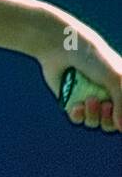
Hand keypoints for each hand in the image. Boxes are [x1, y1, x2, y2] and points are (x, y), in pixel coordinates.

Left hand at [35, 18, 121, 132]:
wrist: (61, 47)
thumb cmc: (93, 59)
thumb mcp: (116, 79)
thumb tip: (121, 128)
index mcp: (120, 87)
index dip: (121, 119)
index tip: (114, 106)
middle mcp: (106, 95)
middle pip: (112, 124)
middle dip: (109, 119)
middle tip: (104, 105)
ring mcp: (88, 98)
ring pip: (95, 122)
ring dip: (93, 116)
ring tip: (88, 100)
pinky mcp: (70, 100)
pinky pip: (77, 118)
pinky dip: (78, 115)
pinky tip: (76, 106)